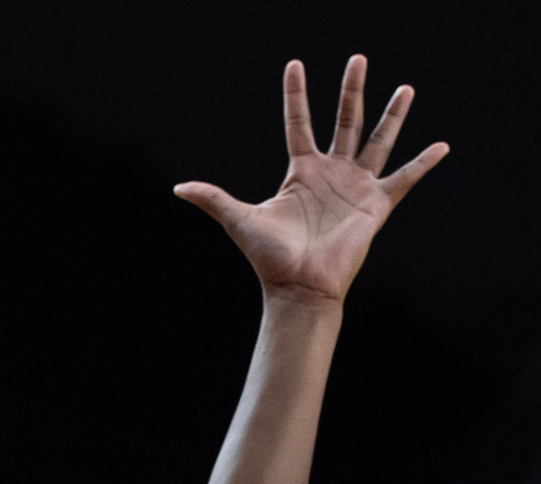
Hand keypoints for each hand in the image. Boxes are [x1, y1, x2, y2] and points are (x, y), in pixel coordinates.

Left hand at [176, 56, 448, 305]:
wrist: (299, 288)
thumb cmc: (271, 259)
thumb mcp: (240, 220)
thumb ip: (213, 199)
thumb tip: (178, 188)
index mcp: (301, 172)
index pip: (298, 123)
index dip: (296, 94)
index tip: (294, 64)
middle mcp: (331, 173)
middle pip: (345, 121)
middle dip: (351, 90)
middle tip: (358, 58)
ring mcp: (355, 187)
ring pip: (378, 141)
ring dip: (392, 115)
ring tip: (406, 88)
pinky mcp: (376, 205)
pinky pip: (405, 179)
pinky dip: (423, 163)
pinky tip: (442, 146)